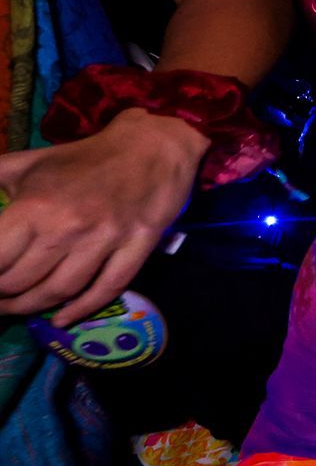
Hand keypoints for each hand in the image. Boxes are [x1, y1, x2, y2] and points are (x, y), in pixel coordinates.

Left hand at [0, 109, 206, 322]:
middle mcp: (68, 228)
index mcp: (36, 206)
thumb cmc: (84, 158)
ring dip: (32, 307)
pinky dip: (80, 310)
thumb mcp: (27, 164)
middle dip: (2, 294)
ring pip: (60, 291)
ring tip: (18, 307)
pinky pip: (106, 289)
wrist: (151, 147)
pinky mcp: (136, 249)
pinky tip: (61, 319)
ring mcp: (105, 241)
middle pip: (22, 281)